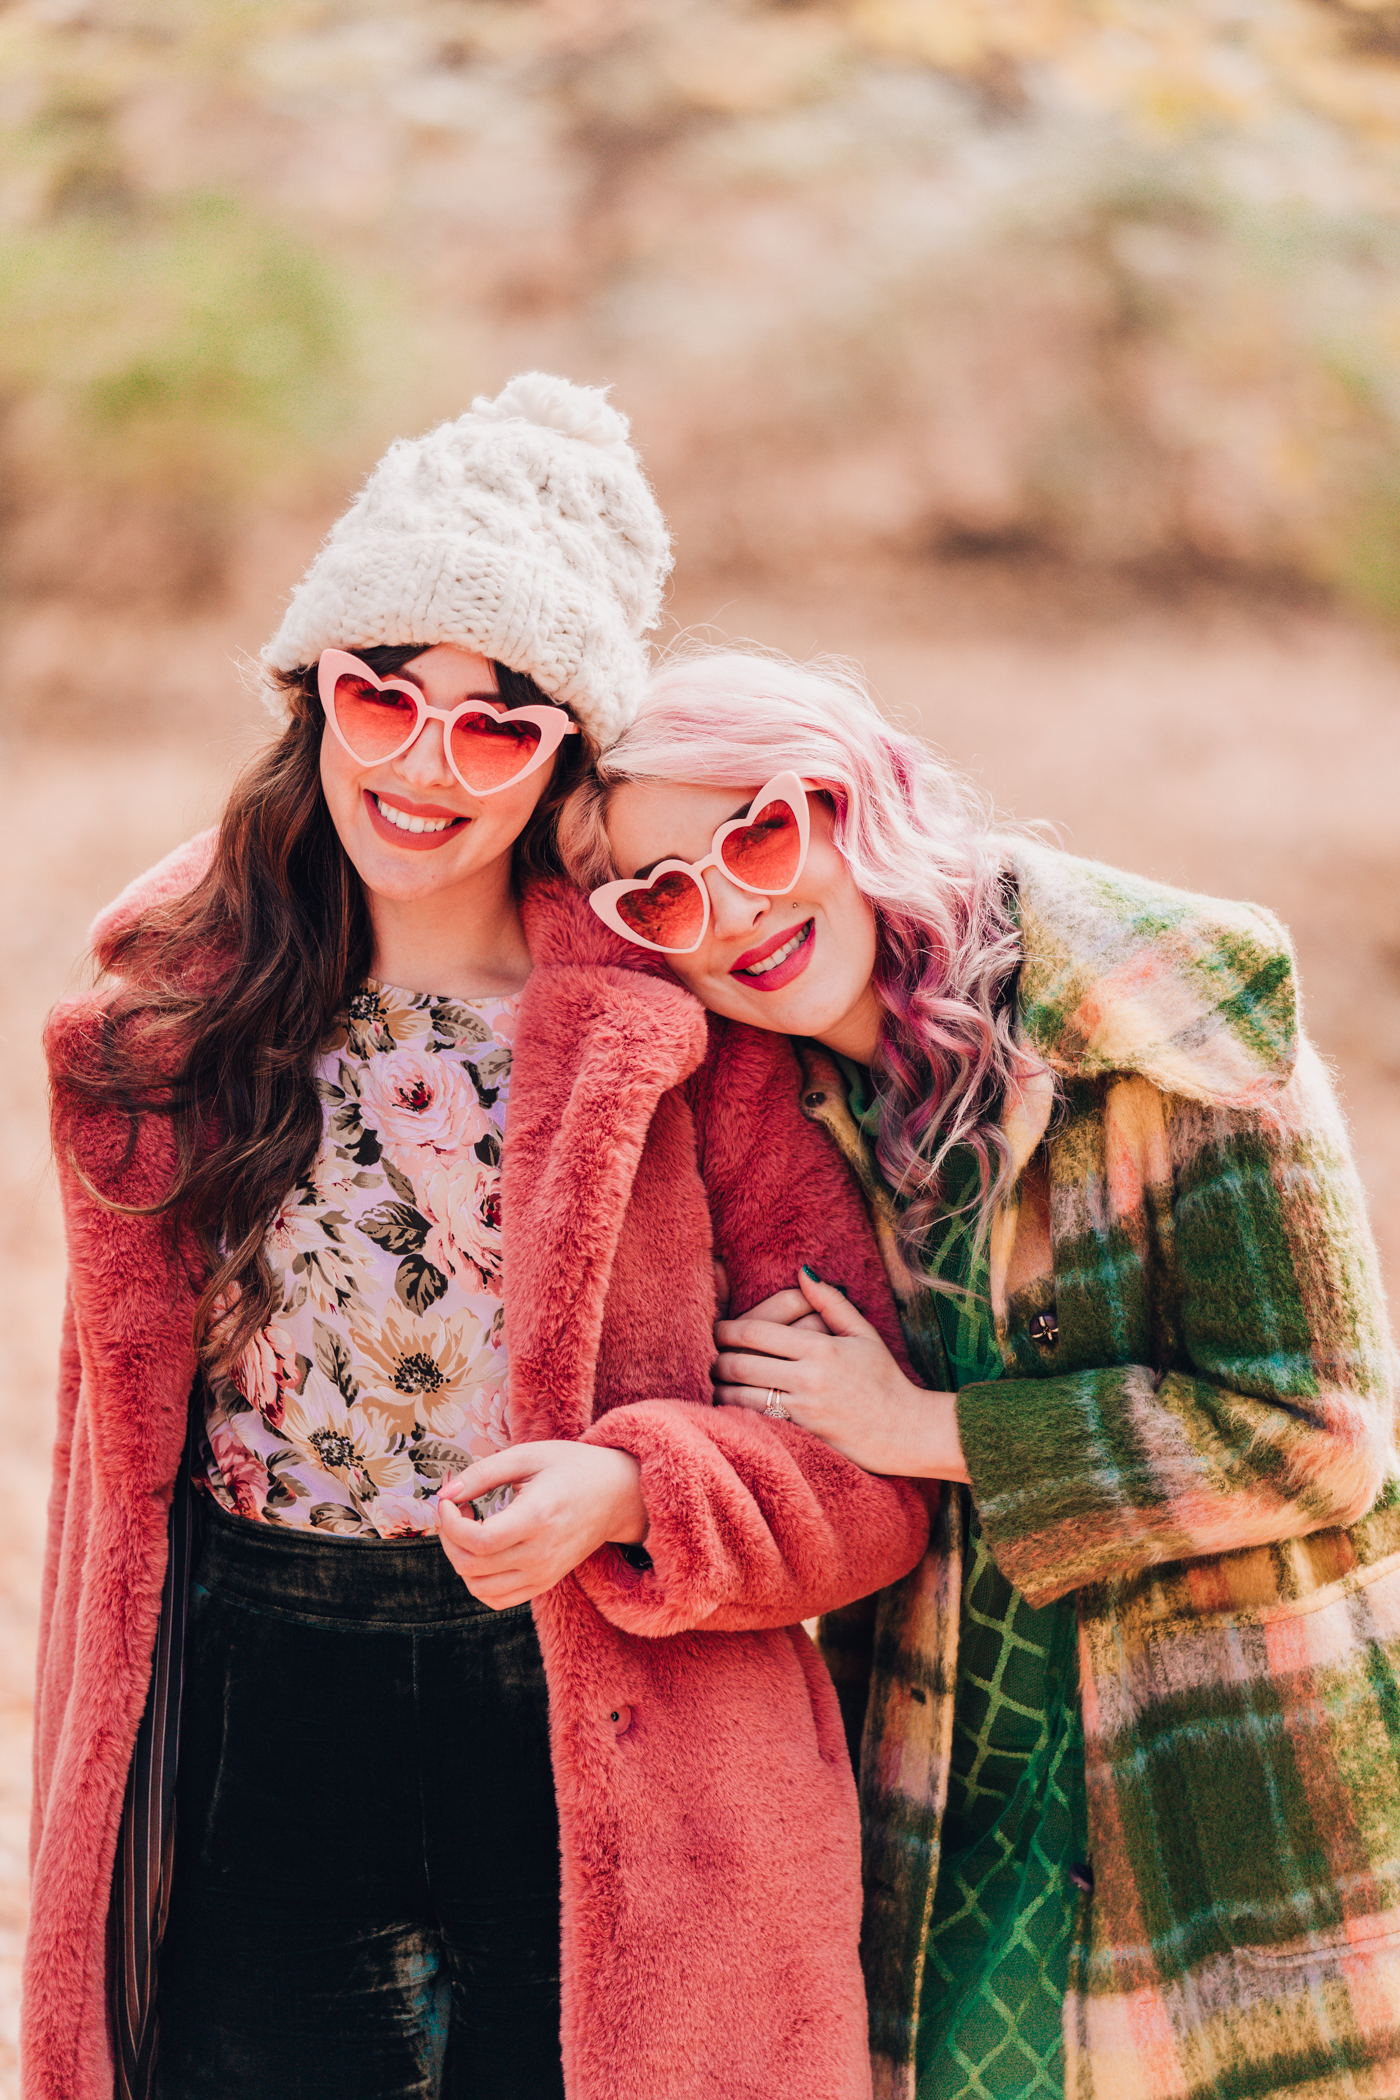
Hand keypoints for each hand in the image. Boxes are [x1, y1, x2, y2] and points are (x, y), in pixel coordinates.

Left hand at [437, 1440, 647, 1608]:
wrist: (618, 1496)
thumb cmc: (572, 1468)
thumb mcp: (528, 1455)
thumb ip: (482, 1473)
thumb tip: (444, 1494)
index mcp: (538, 1518)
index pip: (478, 1541)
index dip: (450, 1524)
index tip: (448, 1501)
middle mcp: (541, 1554)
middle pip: (472, 1566)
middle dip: (449, 1538)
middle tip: (456, 1509)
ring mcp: (544, 1573)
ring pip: (479, 1588)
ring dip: (460, 1561)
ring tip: (468, 1530)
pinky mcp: (544, 1583)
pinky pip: (497, 1599)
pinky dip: (478, 1580)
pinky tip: (483, 1551)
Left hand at [713, 1267, 969, 1483]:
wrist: (903, 1431)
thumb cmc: (883, 1379)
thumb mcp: (863, 1334)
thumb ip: (831, 1302)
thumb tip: (803, 1273)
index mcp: (821, 1348)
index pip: (757, 1332)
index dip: (728, 1329)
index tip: (717, 1329)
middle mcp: (808, 1377)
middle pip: (741, 1363)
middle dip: (718, 1359)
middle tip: (709, 1356)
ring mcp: (803, 1408)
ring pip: (741, 1395)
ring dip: (720, 1388)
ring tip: (713, 1382)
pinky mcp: (801, 1434)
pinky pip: (756, 1420)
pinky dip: (735, 1413)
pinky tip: (727, 1407)